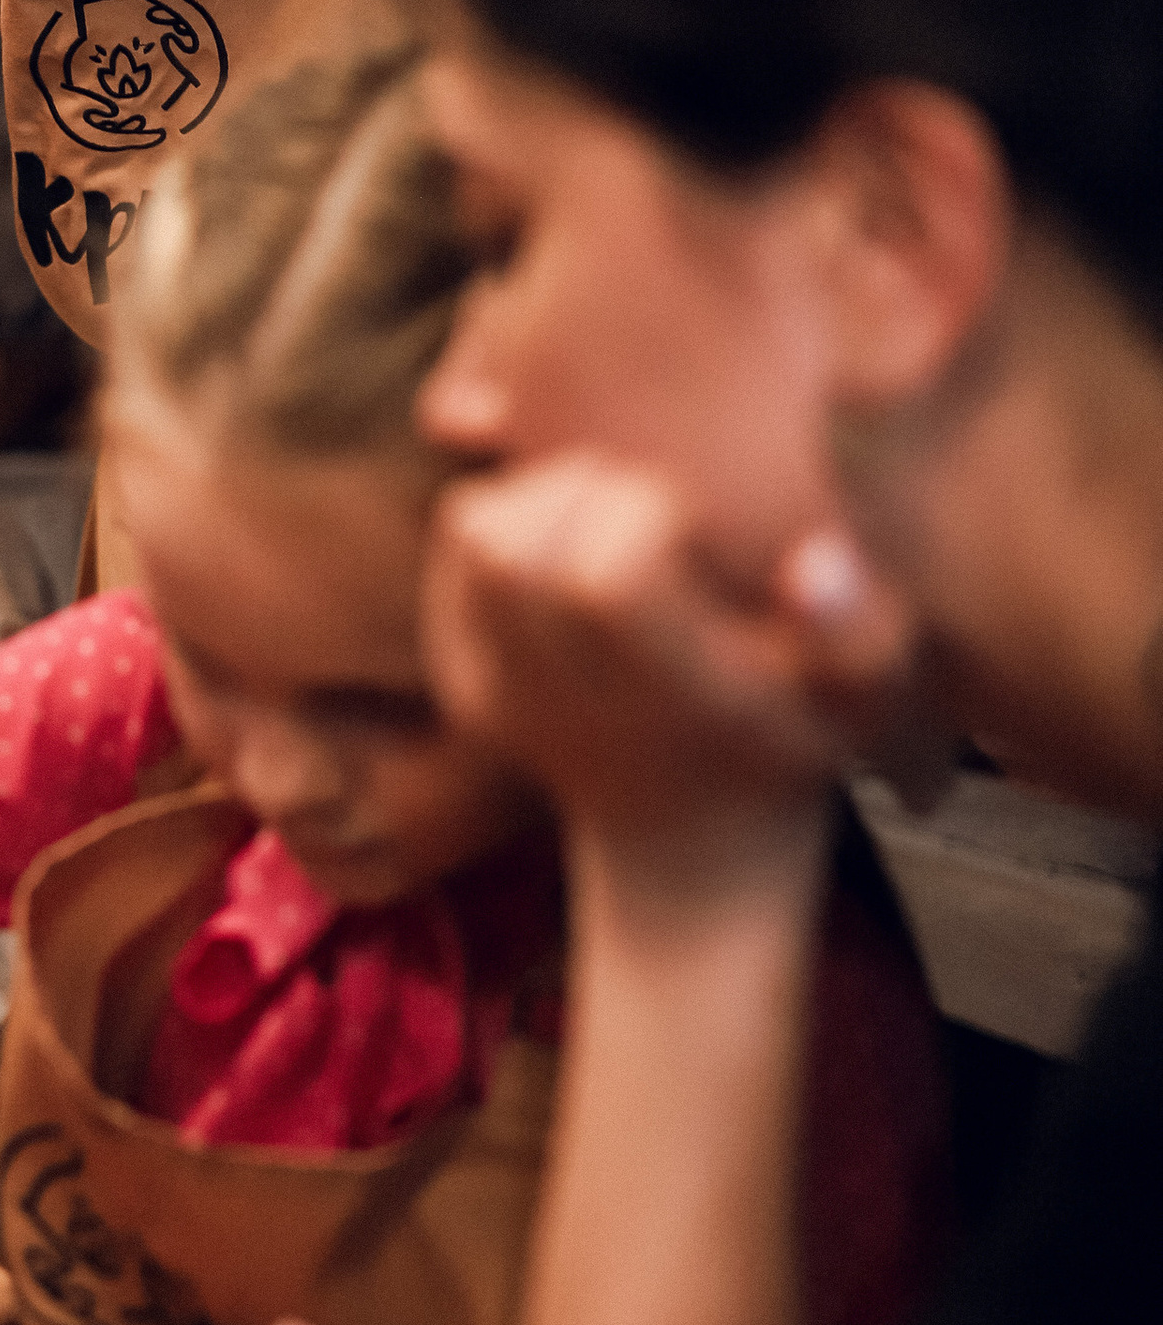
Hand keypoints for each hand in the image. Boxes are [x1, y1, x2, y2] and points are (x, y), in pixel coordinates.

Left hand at [422, 454, 916, 892]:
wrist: (691, 837)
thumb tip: (814, 562)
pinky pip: (457, 540)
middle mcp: (569, 705)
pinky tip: (568, 537)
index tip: (697, 518)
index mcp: (673, 701)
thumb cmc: (795, 735)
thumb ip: (857, 628)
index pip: (610, 575)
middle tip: (649, 502)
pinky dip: (505, 510)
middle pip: (523, 540)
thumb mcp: (868, 696)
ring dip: (543, 493)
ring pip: (478, 527)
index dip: (649, 512)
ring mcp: (500, 696)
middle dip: (589, 487)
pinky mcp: (461, 675)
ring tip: (609, 514)